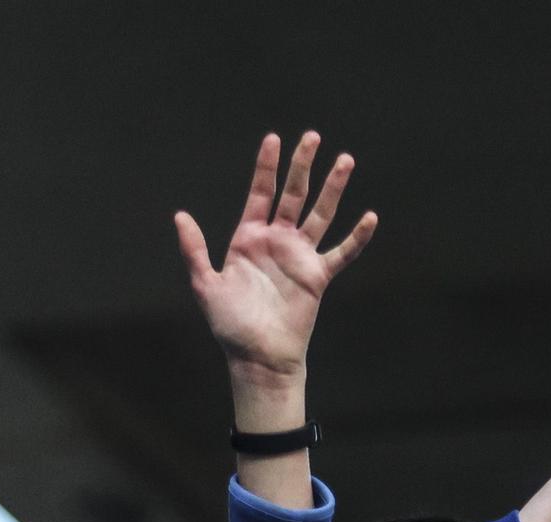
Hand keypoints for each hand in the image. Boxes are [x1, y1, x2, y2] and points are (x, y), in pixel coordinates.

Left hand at [175, 132, 377, 423]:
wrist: (257, 357)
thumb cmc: (230, 325)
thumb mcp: (206, 285)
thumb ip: (195, 250)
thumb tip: (180, 216)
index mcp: (249, 238)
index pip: (261, 193)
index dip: (267, 167)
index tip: (273, 139)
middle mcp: (276, 242)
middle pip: (293, 194)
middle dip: (302, 165)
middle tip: (312, 136)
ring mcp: (299, 257)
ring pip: (320, 214)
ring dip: (333, 188)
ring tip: (345, 160)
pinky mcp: (317, 276)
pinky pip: (341, 253)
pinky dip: (356, 237)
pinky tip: (370, 218)